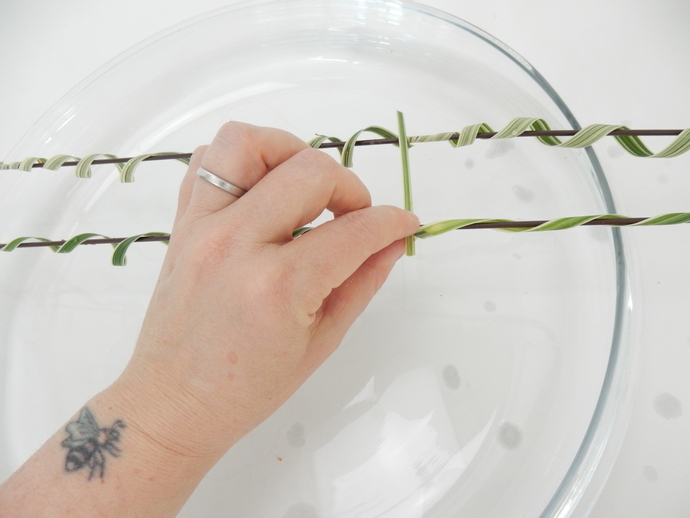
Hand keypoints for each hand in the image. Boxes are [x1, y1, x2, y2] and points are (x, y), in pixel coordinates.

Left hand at [114, 122, 419, 460]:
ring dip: (291, 154)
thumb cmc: (250, 387)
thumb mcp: (322, 341)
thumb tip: (394, 241)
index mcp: (279, 286)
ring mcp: (202, 227)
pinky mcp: (182, 222)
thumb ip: (362, 282)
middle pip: (311, 171)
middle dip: (350, 187)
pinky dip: (243, 162)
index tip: (403, 224)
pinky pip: (208, 160)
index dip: (391, 223)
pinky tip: (263, 192)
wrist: (176, 402)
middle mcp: (237, 244)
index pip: (354, 231)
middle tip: (354, 216)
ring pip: (249, 142)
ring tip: (305, 189)